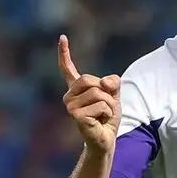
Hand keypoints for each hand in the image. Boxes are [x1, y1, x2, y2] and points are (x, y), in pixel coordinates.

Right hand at [57, 34, 120, 151]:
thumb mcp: (114, 95)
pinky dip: (108, 112)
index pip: (68, 69)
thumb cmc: (107, 118)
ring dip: (109, 104)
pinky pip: (102, 105)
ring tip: (103, 115)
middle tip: (105, 106)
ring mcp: (70, 106)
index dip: (65, 53)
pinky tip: (101, 121)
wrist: (106, 139)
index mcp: (76, 89)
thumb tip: (106, 82)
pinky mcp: (76, 116)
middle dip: (105, 92)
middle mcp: (69, 96)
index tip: (62, 38)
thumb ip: (113, 83)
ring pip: (98, 93)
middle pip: (90, 80)